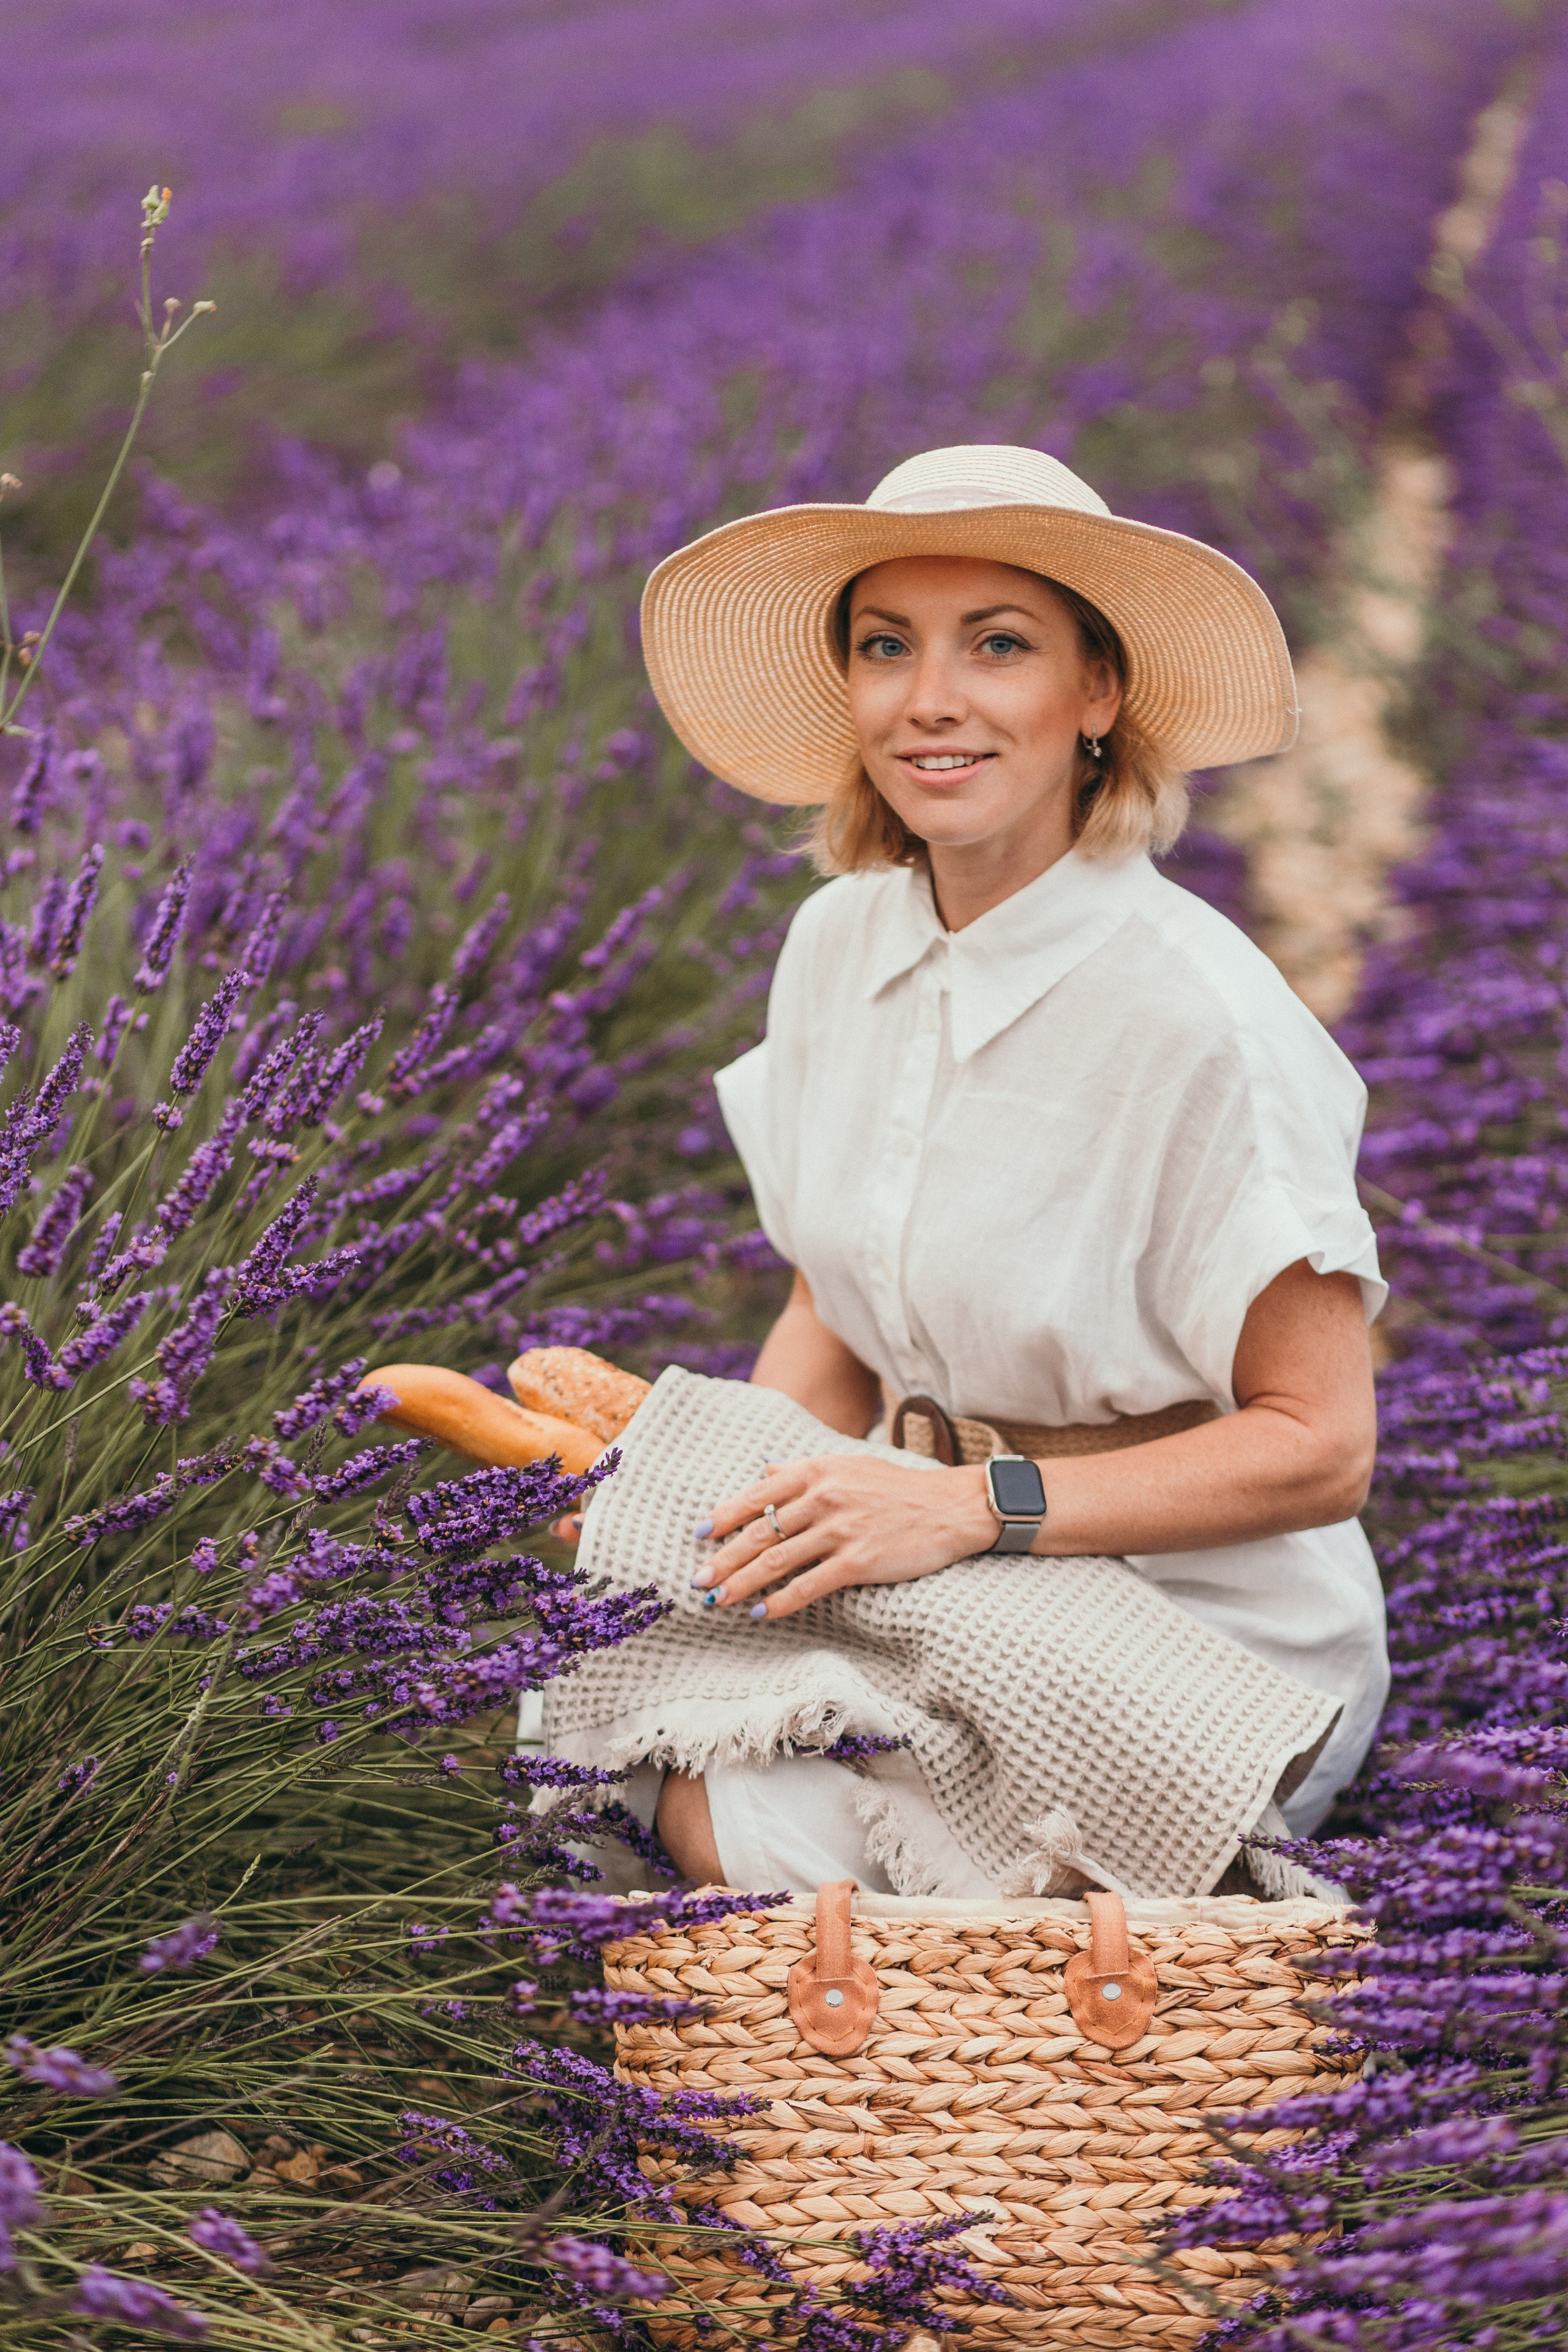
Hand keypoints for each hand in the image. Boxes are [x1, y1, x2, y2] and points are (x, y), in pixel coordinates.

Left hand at [692, 1454, 995, 1619]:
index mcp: (817, 1470)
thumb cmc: (897, 1487)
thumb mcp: (848, 1465)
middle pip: (760, 1532)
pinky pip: (809, 1585)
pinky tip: (761, 1613)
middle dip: (723, 1559)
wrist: (950, 1507)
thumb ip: (802, 1469)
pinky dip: (780, 1601)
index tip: (700, 1535)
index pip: (757, 1494)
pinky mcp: (859, 1561)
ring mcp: (840, 1529)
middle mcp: (824, 1497)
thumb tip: (762, 1469)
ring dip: (742, 1584)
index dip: (724, 1516)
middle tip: (698, 1579)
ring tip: (718, 1600)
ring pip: (776, 1560)